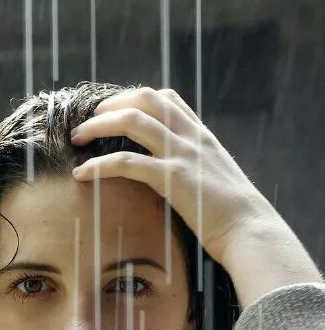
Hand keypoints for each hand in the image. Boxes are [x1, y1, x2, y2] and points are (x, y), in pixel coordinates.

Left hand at [70, 86, 267, 266]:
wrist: (251, 232)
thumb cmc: (237, 218)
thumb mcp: (218, 184)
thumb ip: (200, 172)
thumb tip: (184, 183)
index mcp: (203, 137)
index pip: (167, 98)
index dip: (135, 99)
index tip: (115, 112)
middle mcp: (192, 138)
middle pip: (144, 98)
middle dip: (111, 104)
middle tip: (89, 121)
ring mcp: (182, 154)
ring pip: (131, 121)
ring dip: (98, 125)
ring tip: (77, 139)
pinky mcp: (172, 178)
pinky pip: (126, 163)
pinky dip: (98, 165)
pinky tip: (82, 174)